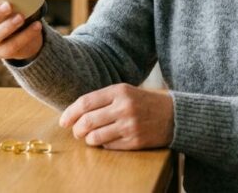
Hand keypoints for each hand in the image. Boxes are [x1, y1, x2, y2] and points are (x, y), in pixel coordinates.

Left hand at [59, 83, 173, 149]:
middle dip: (77, 130)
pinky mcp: (135, 141)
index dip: (70, 113)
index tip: (63, 121)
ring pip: (95, 137)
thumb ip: (102, 99)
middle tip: (76, 132)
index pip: (85, 102)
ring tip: (91, 137)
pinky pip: (109, 146)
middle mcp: (124, 107)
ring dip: (89, 139)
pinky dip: (104, 144)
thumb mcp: (125, 92)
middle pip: (87, 121)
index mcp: (119, 91)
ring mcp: (130, 126)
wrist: (174, 115)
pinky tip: (109, 139)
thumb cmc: (143, 102)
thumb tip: (75, 113)